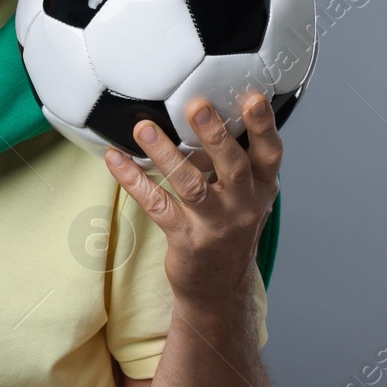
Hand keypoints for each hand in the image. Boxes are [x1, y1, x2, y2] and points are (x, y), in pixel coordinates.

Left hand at [103, 92, 282, 314]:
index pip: (269, 153)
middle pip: (233, 166)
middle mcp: (243, 205)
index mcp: (261, 187)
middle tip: (197, 106)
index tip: (253, 98)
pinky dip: (134, 180)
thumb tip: (204, 106)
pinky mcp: (186, 239)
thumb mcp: (245, 194)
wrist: (220, 288)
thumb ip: (233, 157)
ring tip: (143, 128)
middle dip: (215, 135)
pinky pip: (157, 205)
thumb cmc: (228, 227)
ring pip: (191, 185)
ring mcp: (215, 224)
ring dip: (165, 154)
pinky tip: (116, 159)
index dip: (263, 125)